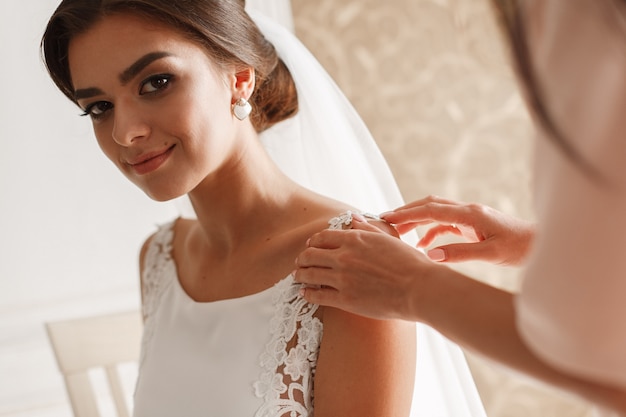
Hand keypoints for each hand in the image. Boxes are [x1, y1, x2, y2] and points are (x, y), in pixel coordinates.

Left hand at [295, 217, 435, 319]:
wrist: (419, 288)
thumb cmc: (409, 262)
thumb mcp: (387, 238)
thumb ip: (366, 228)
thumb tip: (353, 218)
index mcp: (355, 239)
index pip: (322, 237)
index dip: (312, 242)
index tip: (310, 246)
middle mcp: (344, 257)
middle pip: (310, 255)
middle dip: (302, 258)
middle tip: (300, 262)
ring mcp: (342, 279)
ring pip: (309, 274)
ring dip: (300, 275)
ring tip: (298, 276)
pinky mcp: (345, 300)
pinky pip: (317, 296)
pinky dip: (307, 293)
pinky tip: (305, 293)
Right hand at [383, 195, 535, 265]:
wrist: (540, 244)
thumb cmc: (519, 248)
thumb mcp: (491, 254)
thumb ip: (459, 253)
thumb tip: (429, 254)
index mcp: (470, 214)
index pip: (431, 210)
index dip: (407, 214)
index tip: (386, 218)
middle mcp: (467, 210)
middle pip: (429, 205)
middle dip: (406, 212)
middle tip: (383, 221)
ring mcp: (469, 216)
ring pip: (435, 213)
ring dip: (416, 220)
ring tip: (397, 232)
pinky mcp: (472, 224)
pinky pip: (445, 223)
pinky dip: (430, 231)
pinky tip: (423, 244)